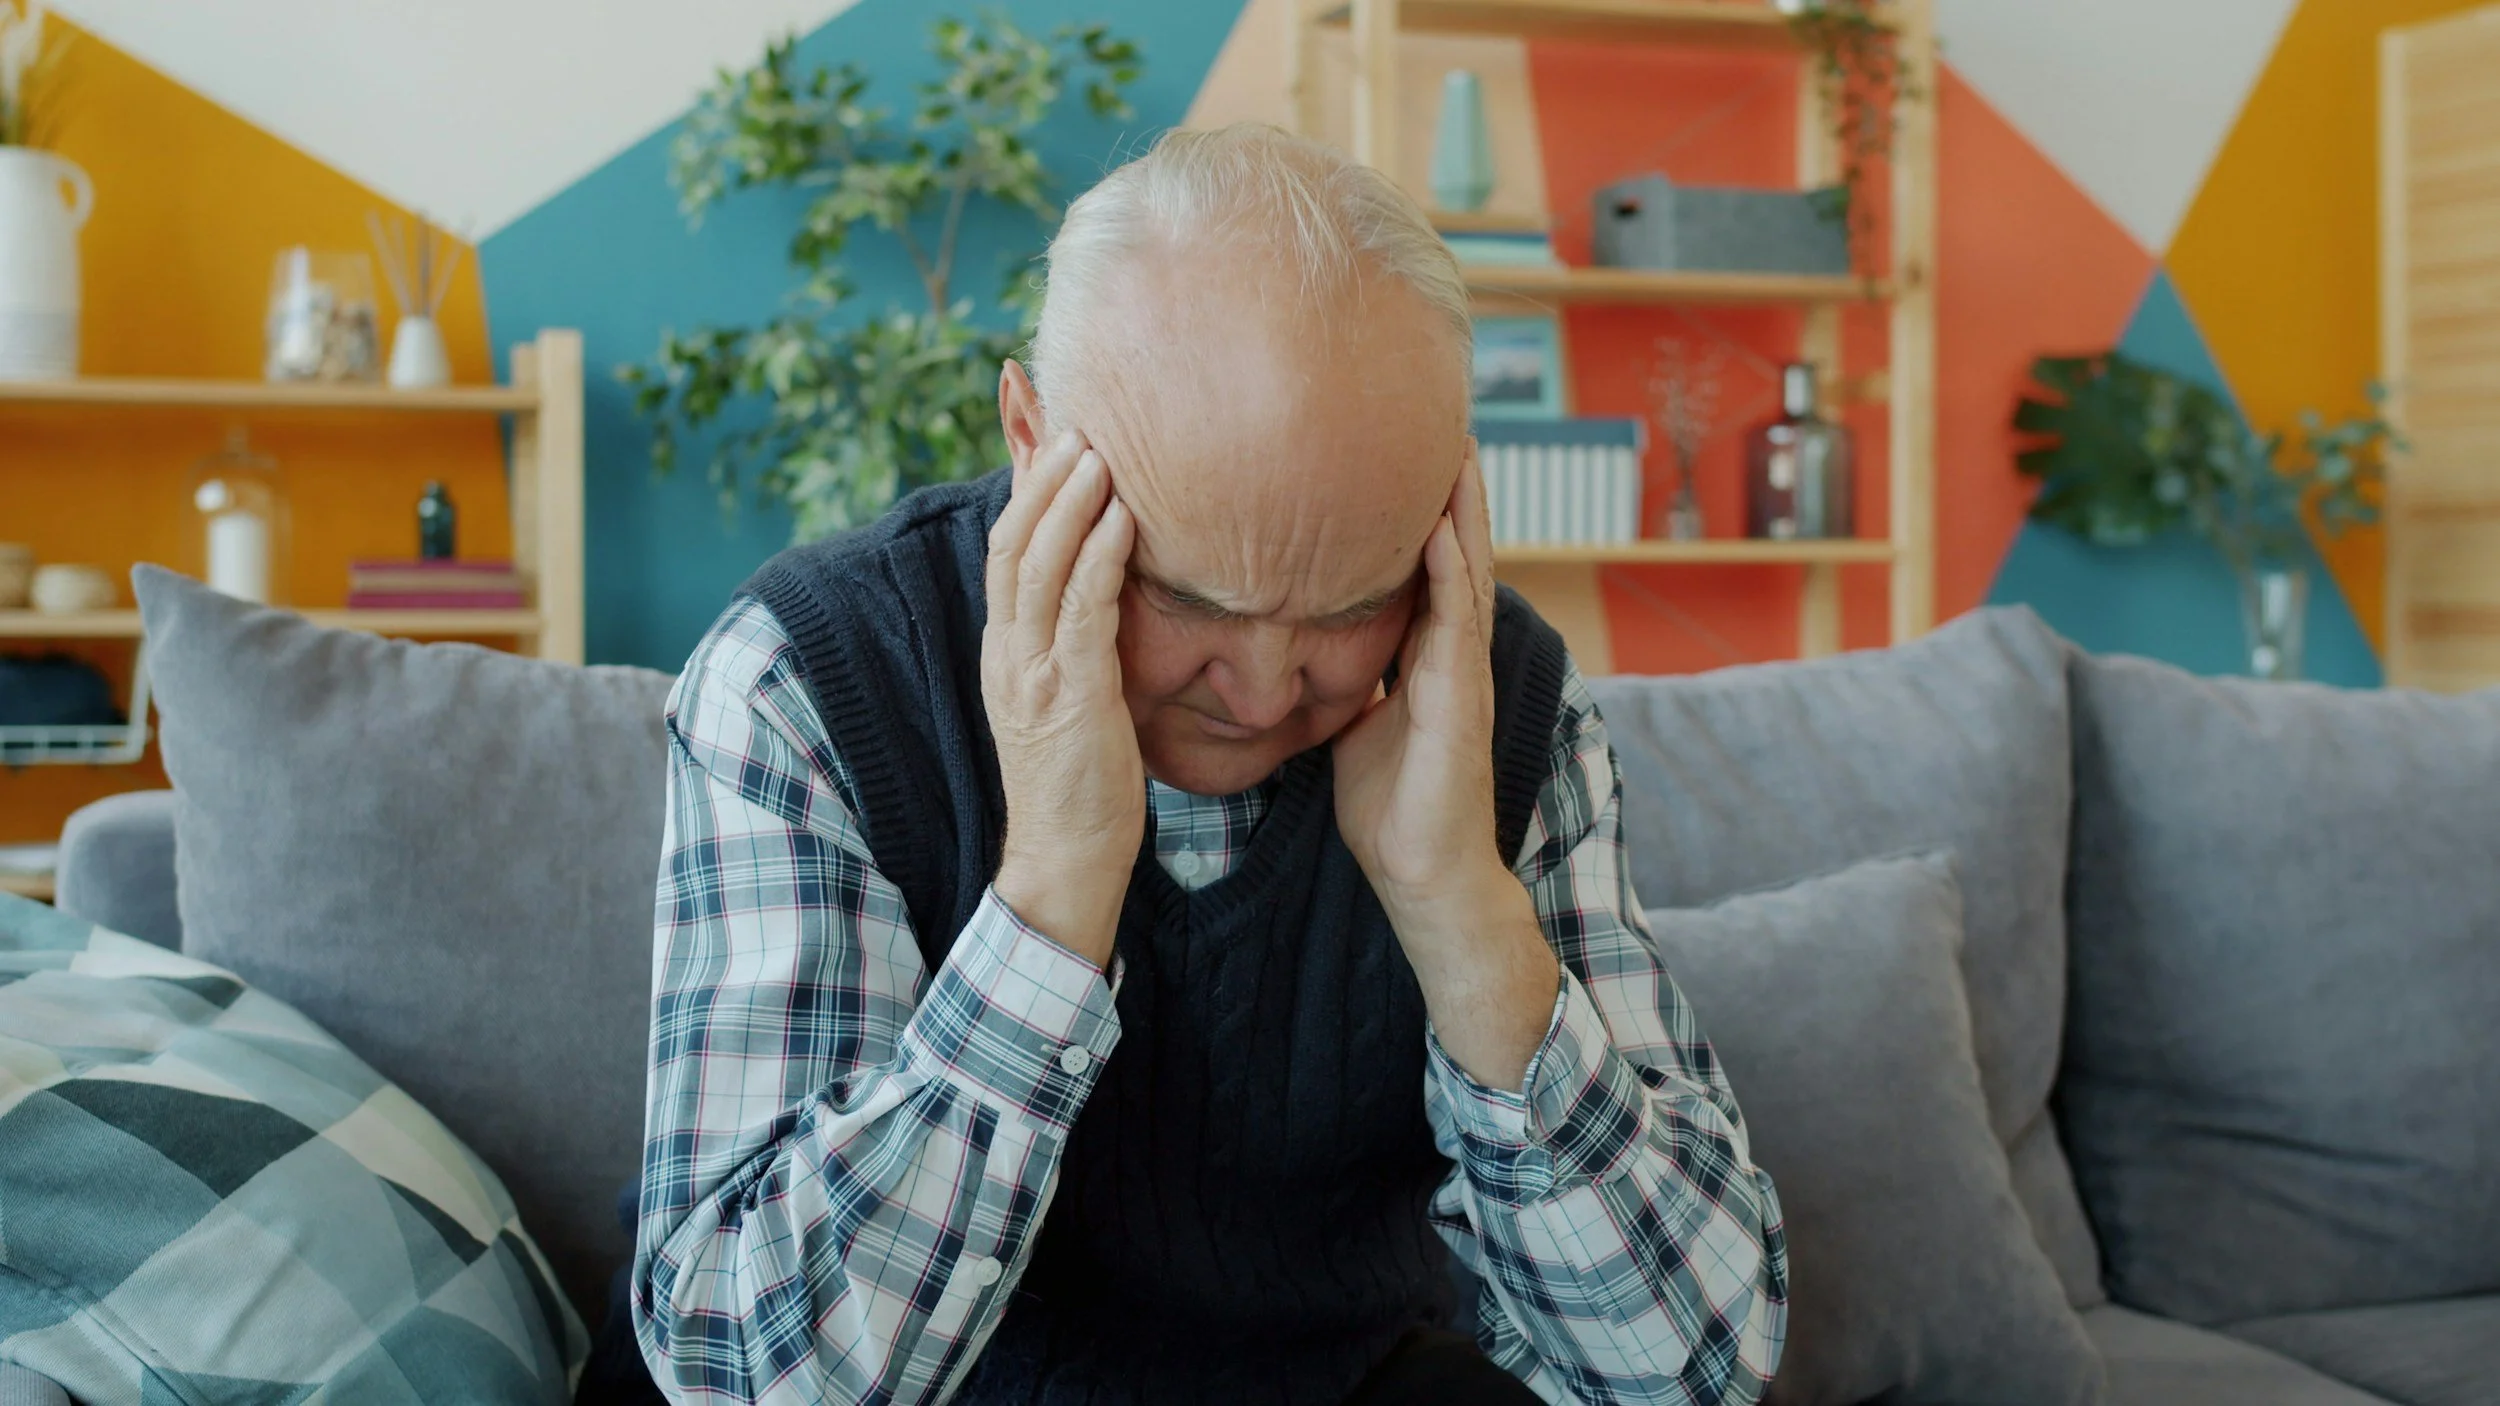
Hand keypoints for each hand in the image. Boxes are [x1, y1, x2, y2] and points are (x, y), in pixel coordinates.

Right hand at [983, 431, 1142, 967]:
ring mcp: (1032, 672)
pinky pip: (1080, 612)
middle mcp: (1008, 651)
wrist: (1064, 859)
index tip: (1046, 431)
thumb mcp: (1072, 697)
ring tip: (1099, 450)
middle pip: (1012, 541)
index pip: (1006, 548)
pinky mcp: (1070, 697)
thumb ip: (1079, 641)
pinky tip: (1123, 519)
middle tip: (1079, 423)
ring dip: (1068, 502)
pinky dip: (1097, 558)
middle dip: (1040, 476)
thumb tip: (1108, 593)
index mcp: (1005, 649)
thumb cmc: (1082, 782)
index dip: (1022, 487)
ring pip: (1037, 565)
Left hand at [1333, 442, 1558, 1087]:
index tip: (1389, 439)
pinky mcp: (1458, 698)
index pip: (1420, 557)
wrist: (1421, 875)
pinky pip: (1456, 621)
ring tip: (1453, 441)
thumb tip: (1287, 641)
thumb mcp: (1350, 721)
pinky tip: (1439, 523)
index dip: (1413, 501)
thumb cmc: (1388, 805)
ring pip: (1467, 568)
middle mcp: (1447, 648)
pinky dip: (1451, 569)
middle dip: (1447, 482)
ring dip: (1462, 506)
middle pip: (1453, 545)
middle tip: (1436, 410)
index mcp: (1420, 650)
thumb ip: (1335, 674)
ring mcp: (1459, 670)